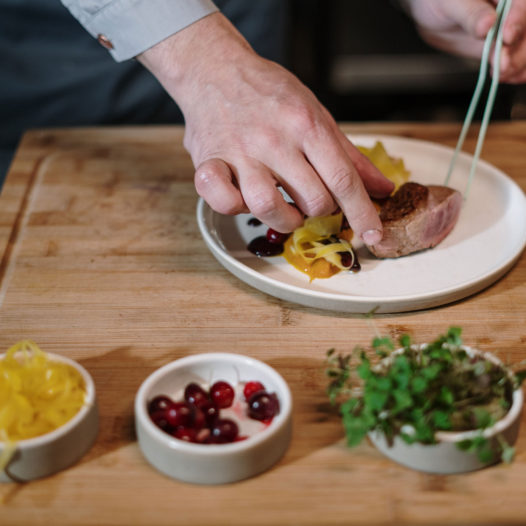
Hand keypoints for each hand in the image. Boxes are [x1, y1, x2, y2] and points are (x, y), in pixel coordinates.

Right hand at [138, 13, 393, 242]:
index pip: (343, 179)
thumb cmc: (270, 94)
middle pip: (314, 200)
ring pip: (268, 207)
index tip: (374, 236)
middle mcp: (275, 140)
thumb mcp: (317, 114)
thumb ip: (350, 156)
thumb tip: (383, 188)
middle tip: (312, 199)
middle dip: (322, 210)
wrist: (215, 68)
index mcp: (307, 125)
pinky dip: (233, 206)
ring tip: (285, 207)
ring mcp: (240, 152)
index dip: (363, 212)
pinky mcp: (209, 161)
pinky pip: (221, 199)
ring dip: (285, 219)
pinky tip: (242, 197)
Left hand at [402, 0, 525, 82]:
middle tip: (503, 64)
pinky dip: (515, 71)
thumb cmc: (442, 0)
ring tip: (502, 75)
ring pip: (523, 47)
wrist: (435, 18)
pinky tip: (508, 78)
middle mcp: (513, 10)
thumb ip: (470, 14)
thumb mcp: (452, 3)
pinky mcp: (502, 49)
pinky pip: (515, 60)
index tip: (507, 36)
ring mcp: (510, 30)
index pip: (520, 4)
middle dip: (518, 49)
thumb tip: (487, 25)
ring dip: (517, 64)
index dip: (517, 20)